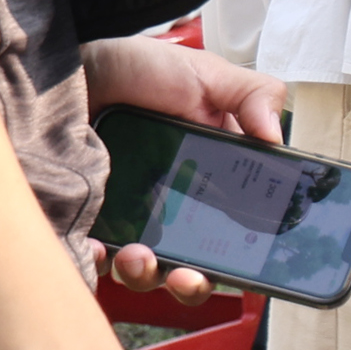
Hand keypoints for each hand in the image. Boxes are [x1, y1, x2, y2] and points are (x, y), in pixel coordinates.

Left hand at [84, 39, 287, 306]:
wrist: (72, 67)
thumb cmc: (140, 67)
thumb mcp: (207, 73)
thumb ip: (253, 96)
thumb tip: (277, 137)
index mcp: (215, 174)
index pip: (240, 225)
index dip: (247, 251)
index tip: (250, 260)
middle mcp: (176, 202)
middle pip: (194, 262)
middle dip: (193, 282)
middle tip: (187, 275)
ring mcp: (131, 214)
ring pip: (145, 269)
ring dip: (145, 274)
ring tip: (137, 255)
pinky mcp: (89, 218)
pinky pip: (94, 257)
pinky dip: (97, 262)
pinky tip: (98, 248)